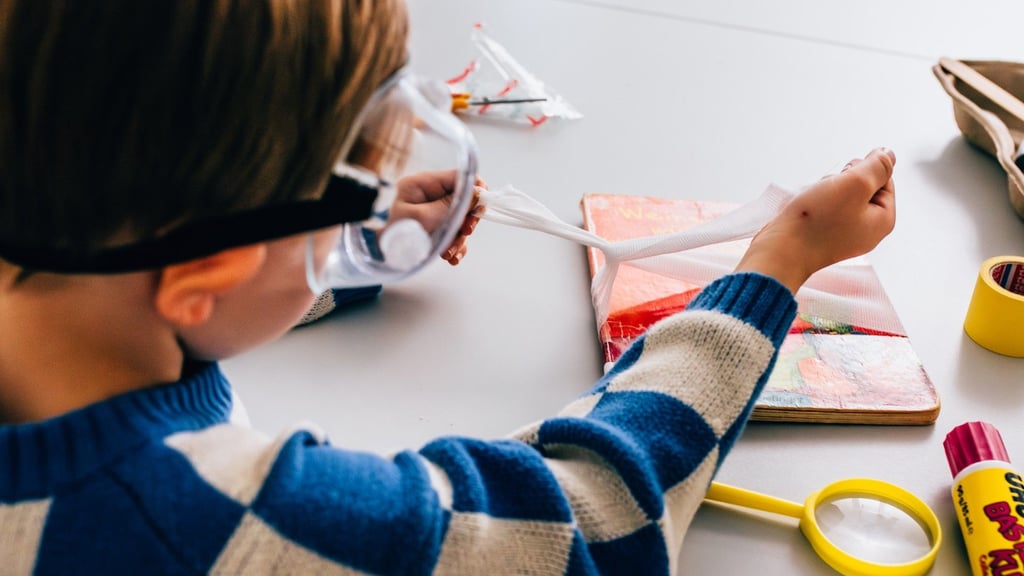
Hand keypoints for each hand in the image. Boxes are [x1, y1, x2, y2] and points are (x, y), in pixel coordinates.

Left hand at [389, 171, 485, 265]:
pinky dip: (456, 246)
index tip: (479, 209)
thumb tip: (478, 193)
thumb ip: (451, 205)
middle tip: (464, 233)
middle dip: (465, 220)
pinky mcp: (437, 227)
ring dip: (459, 238)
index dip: (475, 190)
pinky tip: (452, 257)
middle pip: (464, 200)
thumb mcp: (424, 218)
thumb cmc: (396, 234)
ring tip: (449, 253)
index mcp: (422, 184)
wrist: (381, 257)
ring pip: (461, 220)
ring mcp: (434, 211)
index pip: (459, 177)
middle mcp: (429, 194)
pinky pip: (454, 233)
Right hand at [735, 147, 896, 293]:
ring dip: (828, 190)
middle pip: (864, 187)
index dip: (863, 170)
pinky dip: (817, 202)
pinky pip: (827, 208)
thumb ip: (877, 166)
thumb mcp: (855, 184)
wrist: (780, 252)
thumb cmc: (816, 223)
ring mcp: (845, 234)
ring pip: (843, 195)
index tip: (843, 180)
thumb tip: (889, 154)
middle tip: (828, 192)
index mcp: (883, 220)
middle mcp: (867, 230)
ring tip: (814, 201)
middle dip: (844, 181)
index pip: (885, 179)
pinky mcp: (826, 235)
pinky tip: (808, 210)